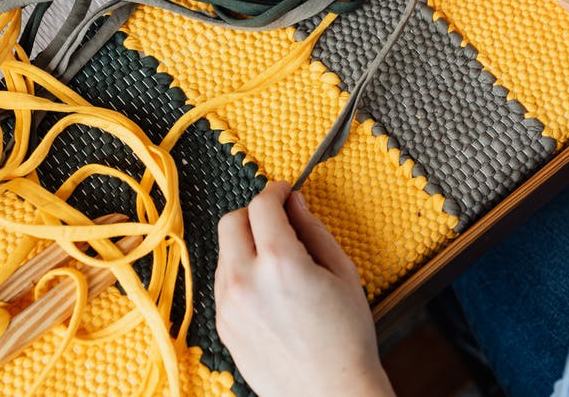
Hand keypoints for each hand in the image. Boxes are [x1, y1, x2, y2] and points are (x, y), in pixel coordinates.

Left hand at [215, 181, 394, 396]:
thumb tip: (295, 203)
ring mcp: (228, 305)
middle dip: (253, 214)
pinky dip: (240, 273)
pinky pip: (223, 283)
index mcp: (280, 262)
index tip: (284, 192)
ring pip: (224, 252)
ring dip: (245, 244)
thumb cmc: (346, 339)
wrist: (330, 393)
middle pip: (231, 221)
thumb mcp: (343, 274)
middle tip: (278, 222)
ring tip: (278, 262)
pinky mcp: (223, 325)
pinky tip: (268, 289)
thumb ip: (314, 230)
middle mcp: (245, 280)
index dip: (275, 191)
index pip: (262, 205)